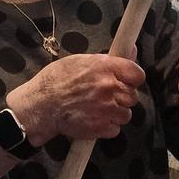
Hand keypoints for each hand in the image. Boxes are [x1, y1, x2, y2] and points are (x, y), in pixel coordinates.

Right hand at [10, 53, 145, 141]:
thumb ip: (108, 59)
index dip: (132, 78)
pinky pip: (115, 128)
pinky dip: (107, 126)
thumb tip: (132, 50)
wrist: (41, 105)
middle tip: (105, 95)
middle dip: (121, 96)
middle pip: (132, 96)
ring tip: (98, 108)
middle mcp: (109, 88)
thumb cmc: (55, 80)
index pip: (137, 74)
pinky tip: (93, 119)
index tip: (126, 80)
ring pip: (126, 114)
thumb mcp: (79, 61)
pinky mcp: (102, 128)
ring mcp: (107, 109)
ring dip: (115, 112)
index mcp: (104, 68)